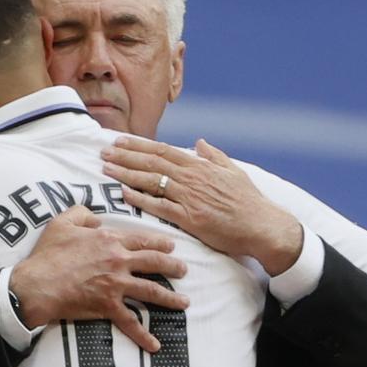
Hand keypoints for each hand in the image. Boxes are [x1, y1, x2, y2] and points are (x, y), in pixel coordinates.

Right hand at [8, 206, 188, 352]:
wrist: (37, 284)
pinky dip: (143, 335)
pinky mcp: (108, 306)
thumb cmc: (48, 254)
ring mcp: (116, 284)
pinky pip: (130, 322)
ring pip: (151, 291)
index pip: (142, 239)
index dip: (159, 242)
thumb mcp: (62, 222)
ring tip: (184, 302)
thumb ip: (82, 213)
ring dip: (170, 298)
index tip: (171, 245)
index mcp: (110, 239)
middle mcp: (119, 261)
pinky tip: (155, 345)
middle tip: (184, 270)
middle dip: (173, 266)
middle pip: (154, 262)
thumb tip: (96, 216)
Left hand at [101, 136, 302, 274]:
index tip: (120, 141)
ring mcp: (190, 198)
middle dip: (125, 156)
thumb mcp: (234, 171)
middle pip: (152, 162)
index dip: (139, 145)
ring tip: (107, 169)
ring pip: (152, 181)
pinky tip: (124, 193)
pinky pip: (160, 206)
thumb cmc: (249, 201)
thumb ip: (214, 156)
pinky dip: (141, 199)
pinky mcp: (190, 218)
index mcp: (200, 166)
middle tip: (103, 152)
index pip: (163, 151)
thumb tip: (200, 142)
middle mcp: (192, 178)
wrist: (262, 225)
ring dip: (127, 173)